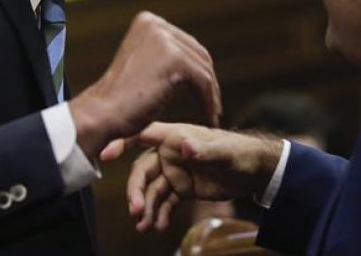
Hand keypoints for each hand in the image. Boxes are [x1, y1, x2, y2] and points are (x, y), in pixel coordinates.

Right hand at [69, 12, 220, 158]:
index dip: (198, 68)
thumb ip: (162, 53)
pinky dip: (209, 102)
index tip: (204, 91)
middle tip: (213, 105)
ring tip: (212, 114)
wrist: (103, 113)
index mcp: (147, 21)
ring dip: (210, 94)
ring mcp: (164, 40)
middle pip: (198, 53)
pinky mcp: (174, 59)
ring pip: (203, 69)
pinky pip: (203, 82)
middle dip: (207, 81)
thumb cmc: (119, 98)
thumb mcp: (142, 64)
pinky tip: (209, 118)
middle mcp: (156, 25)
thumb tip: (196, 56)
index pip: (186, 43)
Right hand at [111, 122, 282, 230]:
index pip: (143, 135)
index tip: (105, 155)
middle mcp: (170, 153)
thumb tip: (184, 145)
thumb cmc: (240, 153)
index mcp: (176, 136)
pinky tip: (157, 226)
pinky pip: (164, 202)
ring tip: (143, 225)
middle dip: (137, 190)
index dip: (122, 142)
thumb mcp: (225, 152)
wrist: (255, 172)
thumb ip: (204, 149)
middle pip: (143, 170)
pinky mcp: (182, 188)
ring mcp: (174, 172)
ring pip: (152, 190)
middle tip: (135, 210)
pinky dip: (159, 214)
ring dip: (145, 206)